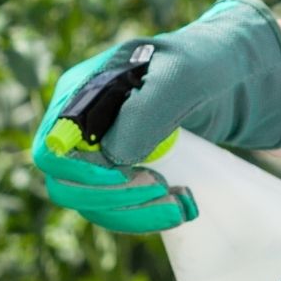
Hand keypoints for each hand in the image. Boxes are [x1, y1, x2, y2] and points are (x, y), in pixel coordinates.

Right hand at [32, 0, 280, 233]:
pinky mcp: (115, 174)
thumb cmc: (204, 64)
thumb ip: (146, 108)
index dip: (81, 172)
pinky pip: (112, 209)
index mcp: (80, 92)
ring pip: (88, 205)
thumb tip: (113, 155)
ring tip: (180, 204)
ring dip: (132, 214)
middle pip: (64, 184)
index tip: (129, 175)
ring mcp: (95, 152)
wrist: (228, 76)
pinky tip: (178, 205)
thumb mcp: (182, 75)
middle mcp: (78, 126)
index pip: (52, 148)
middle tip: (162, 189)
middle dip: (112, 198)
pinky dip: (143, 216)